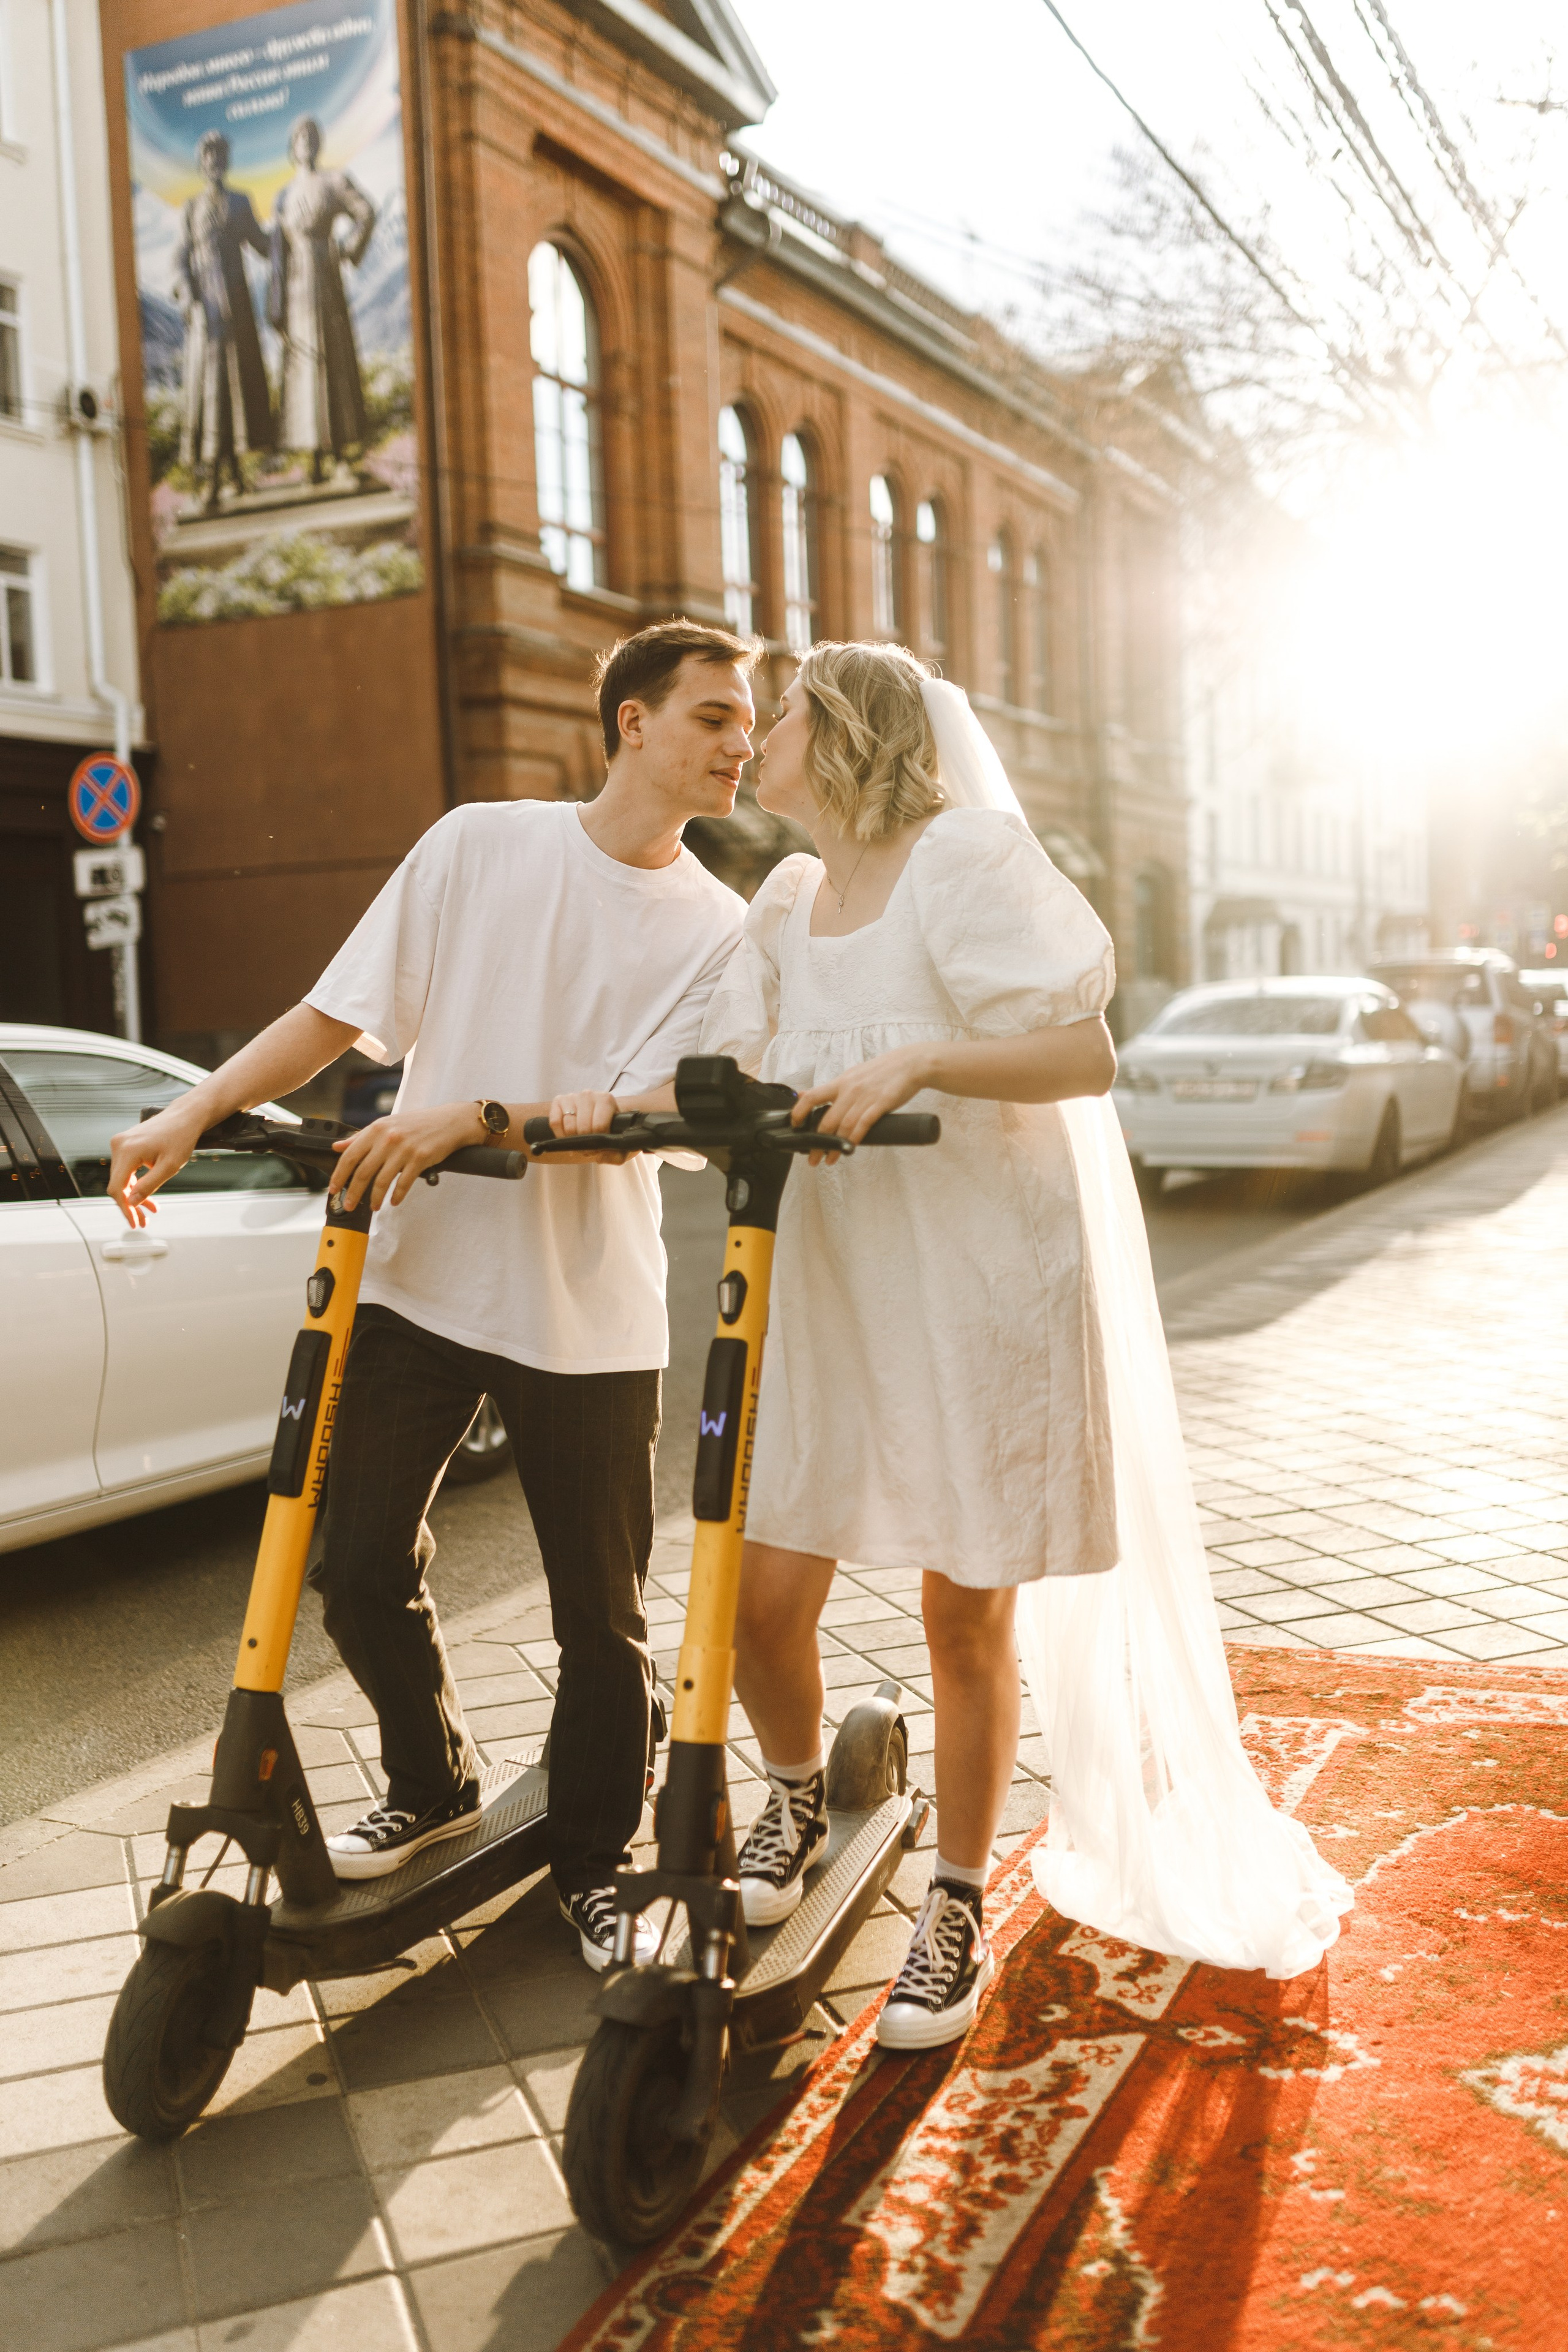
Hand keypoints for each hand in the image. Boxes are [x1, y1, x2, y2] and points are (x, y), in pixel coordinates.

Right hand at [109, 1096, 209, 1226]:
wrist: (185, 1117)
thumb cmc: (181, 1138)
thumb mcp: (169, 1167)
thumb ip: (148, 1186)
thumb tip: (131, 1204)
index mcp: (127, 1150)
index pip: (118, 1187)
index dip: (125, 1208)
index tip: (135, 1222)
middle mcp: (119, 1145)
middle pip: (118, 1184)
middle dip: (131, 1204)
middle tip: (144, 1221)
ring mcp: (120, 1143)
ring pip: (122, 1177)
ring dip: (135, 1194)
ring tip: (151, 1209)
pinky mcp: (126, 1143)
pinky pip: (126, 1168)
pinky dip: (136, 1182)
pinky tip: (147, 1195)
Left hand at [330, 1102, 482, 1211]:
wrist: (449, 1121)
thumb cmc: (417, 1124)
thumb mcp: (386, 1125)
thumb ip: (361, 1137)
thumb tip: (337, 1146)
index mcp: (376, 1129)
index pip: (350, 1155)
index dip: (339, 1175)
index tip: (334, 1188)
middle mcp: (388, 1138)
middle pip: (363, 1172)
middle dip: (354, 1192)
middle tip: (349, 1204)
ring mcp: (404, 1149)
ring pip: (382, 1181)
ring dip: (375, 1198)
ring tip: (373, 1206)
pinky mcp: (420, 1159)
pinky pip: (404, 1183)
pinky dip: (397, 1196)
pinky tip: (394, 1201)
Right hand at [542, 1091, 629, 1166]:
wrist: (597, 1114)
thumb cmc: (608, 1127)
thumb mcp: (618, 1141)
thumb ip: (617, 1155)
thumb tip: (600, 1157)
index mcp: (606, 1100)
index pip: (599, 1126)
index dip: (598, 1143)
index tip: (599, 1149)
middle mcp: (588, 1094)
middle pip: (583, 1128)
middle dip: (585, 1144)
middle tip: (588, 1149)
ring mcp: (572, 1096)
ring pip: (569, 1126)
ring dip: (572, 1141)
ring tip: (579, 1143)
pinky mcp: (558, 1101)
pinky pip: (555, 1122)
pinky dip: (559, 1135)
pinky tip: (567, 1137)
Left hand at [791, 1046, 933, 1154]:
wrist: (909, 1064)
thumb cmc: (881, 1072)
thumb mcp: (851, 1075)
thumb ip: (831, 1089)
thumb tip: (804, 1095)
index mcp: (840, 1083)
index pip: (812, 1097)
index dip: (799, 1113)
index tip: (796, 1127)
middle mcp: (849, 1090)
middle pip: (827, 1120)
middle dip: (817, 1143)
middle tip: (813, 1157)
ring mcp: (865, 1097)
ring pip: (844, 1126)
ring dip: (835, 1146)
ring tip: (830, 1159)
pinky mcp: (881, 1104)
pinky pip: (864, 1124)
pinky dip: (855, 1138)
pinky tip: (850, 1148)